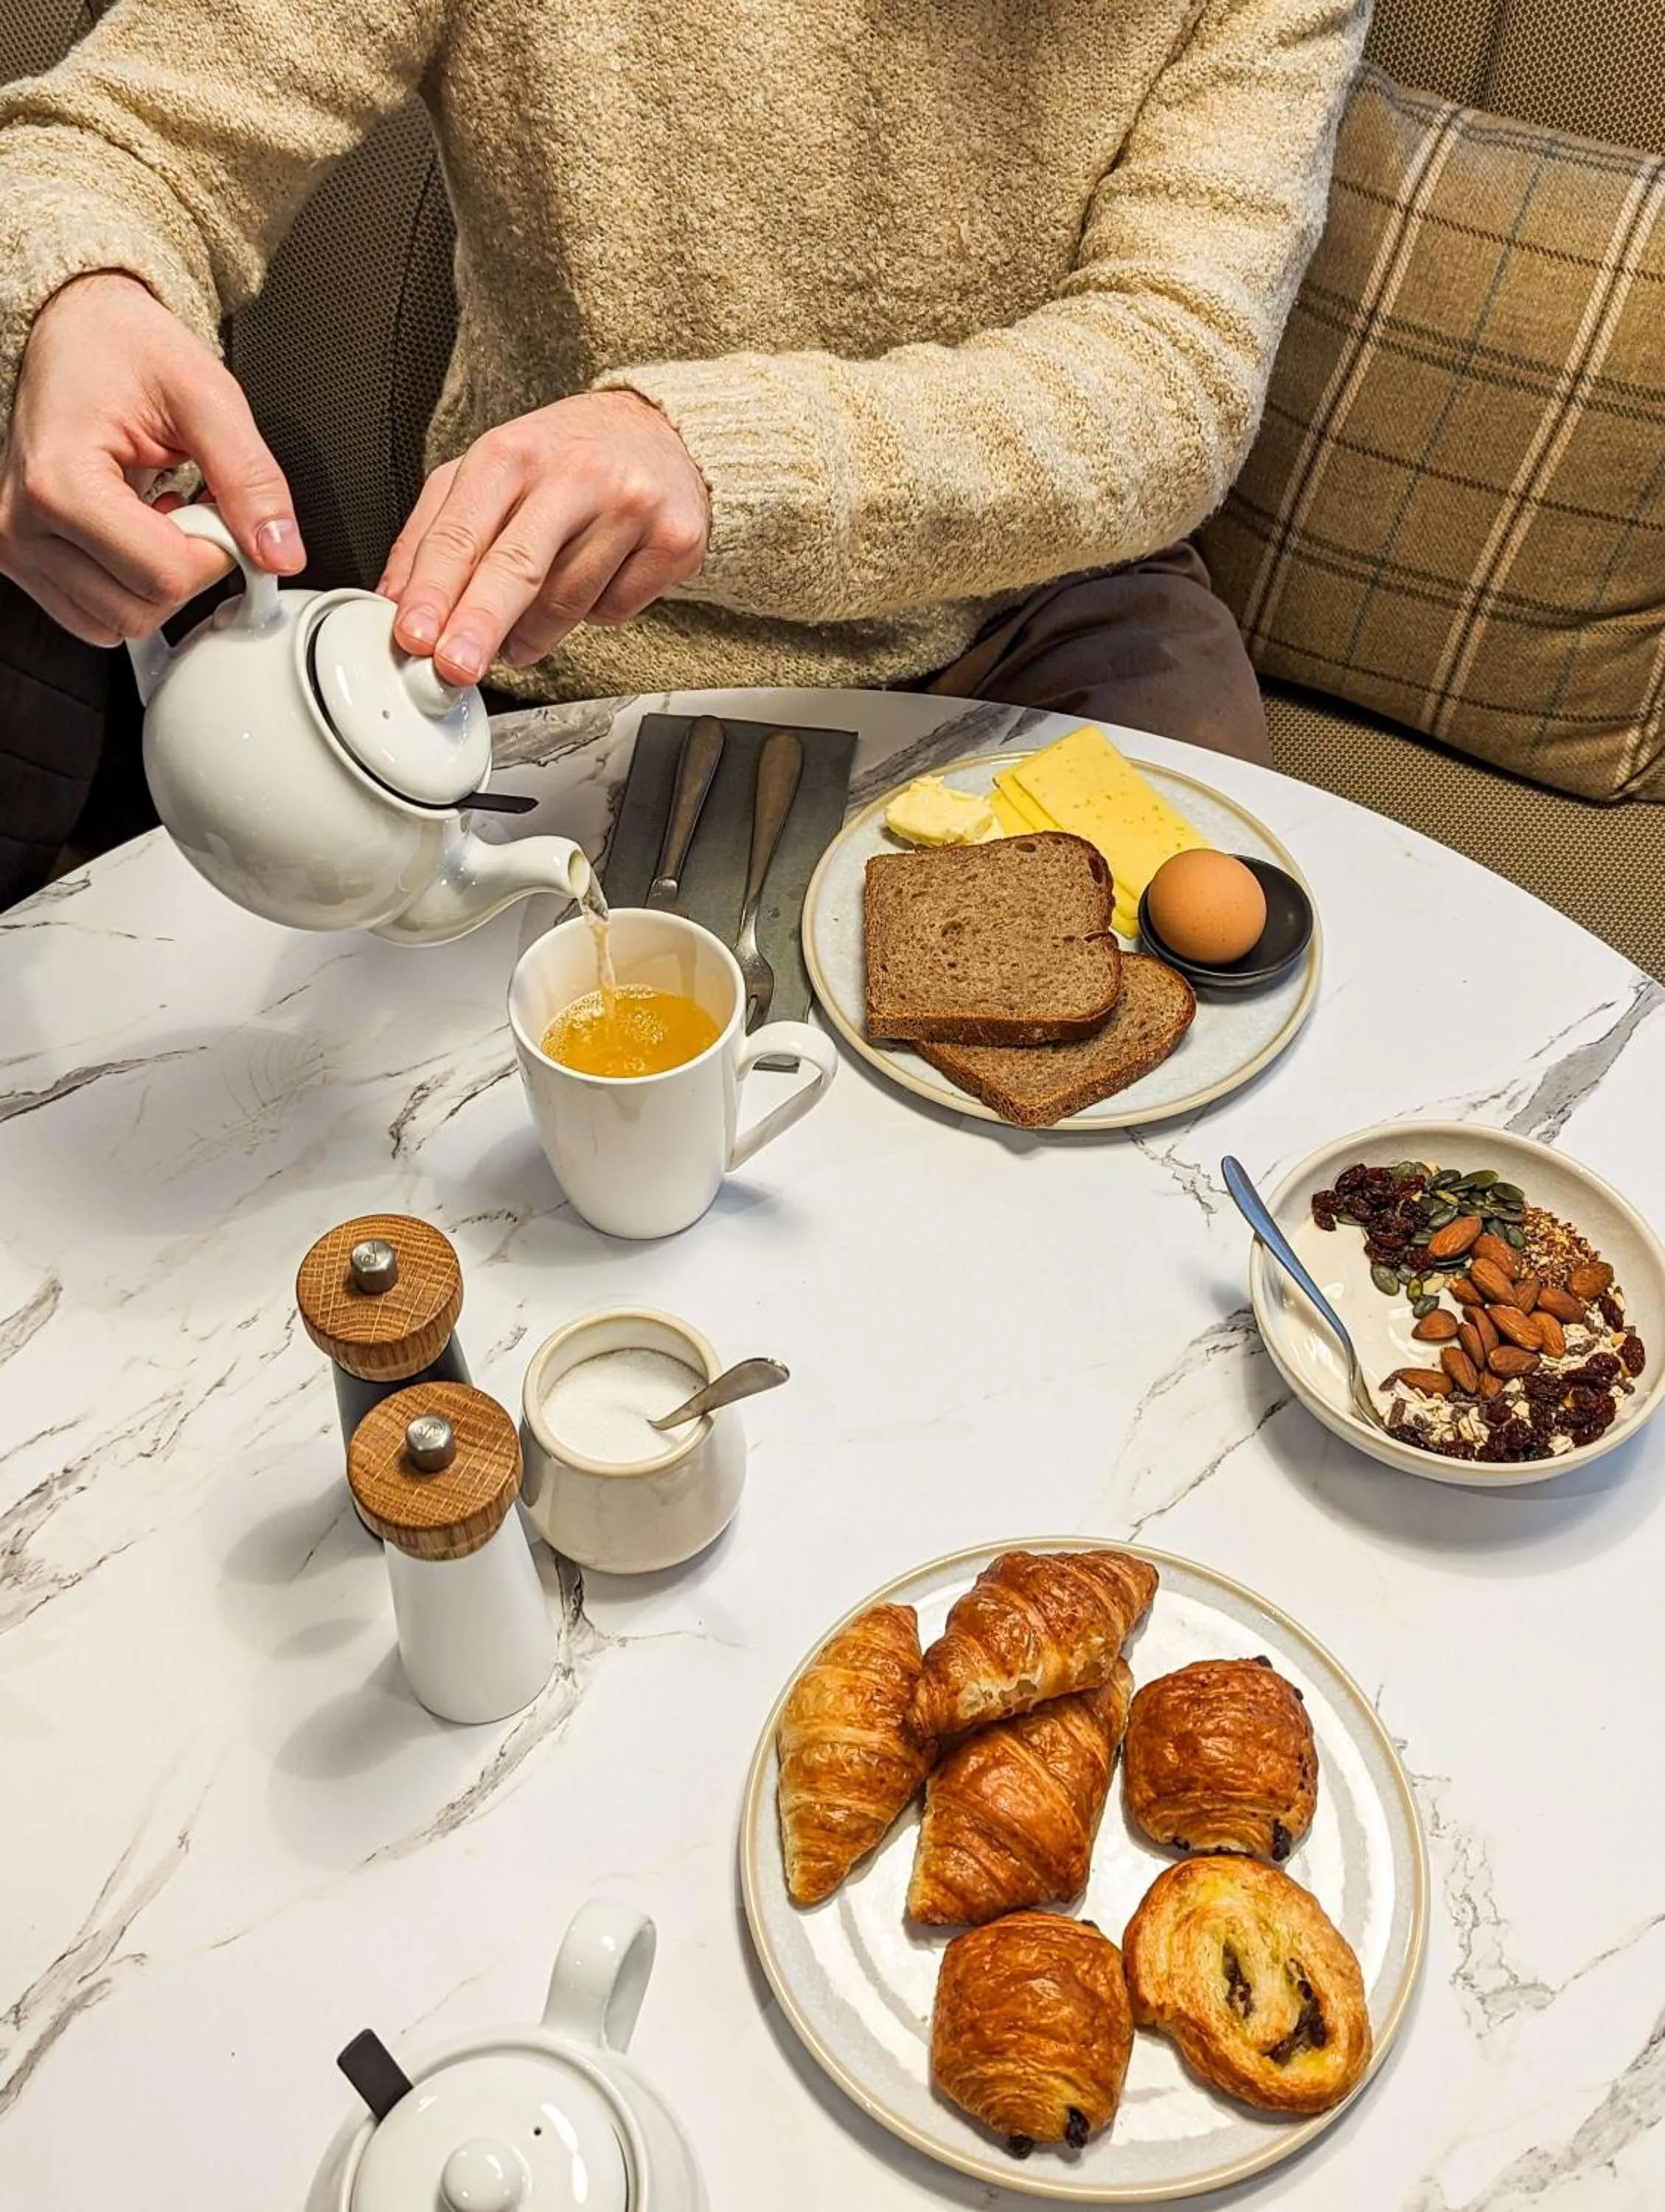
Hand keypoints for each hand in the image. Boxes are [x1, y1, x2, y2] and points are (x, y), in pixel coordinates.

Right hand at [0, 272, 303, 645]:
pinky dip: (130, 587)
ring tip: (158, 515)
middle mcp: (21, 524)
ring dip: (158, 582)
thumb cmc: (123, 350)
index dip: (216, 550)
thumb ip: (251, 478)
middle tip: (190, 504)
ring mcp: (14, 547)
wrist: (75, 331)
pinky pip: (95, 616)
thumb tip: (281, 552)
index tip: (219, 507)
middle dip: (188, 567)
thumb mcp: (206, 397)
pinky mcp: (21, 560)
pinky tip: (135, 533)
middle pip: (141, 611)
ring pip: (117, 625)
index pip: (165, 575)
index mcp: (57, 481)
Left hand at [379, 391, 708, 683]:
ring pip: (566, 601)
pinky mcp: (673, 540)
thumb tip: (395, 601)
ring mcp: (630, 505)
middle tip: (455, 668)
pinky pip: (615, 609)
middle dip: (479, 624)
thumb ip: (435, 533)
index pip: (462, 532)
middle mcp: (575, 472)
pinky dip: (594, 612)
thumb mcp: (490, 476)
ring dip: (533, 634)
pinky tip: (593, 580)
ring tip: (522, 629)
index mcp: (513, 451)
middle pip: (518, 565)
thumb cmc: (564, 460)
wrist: (659, 434)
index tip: (414, 635)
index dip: (434, 591)